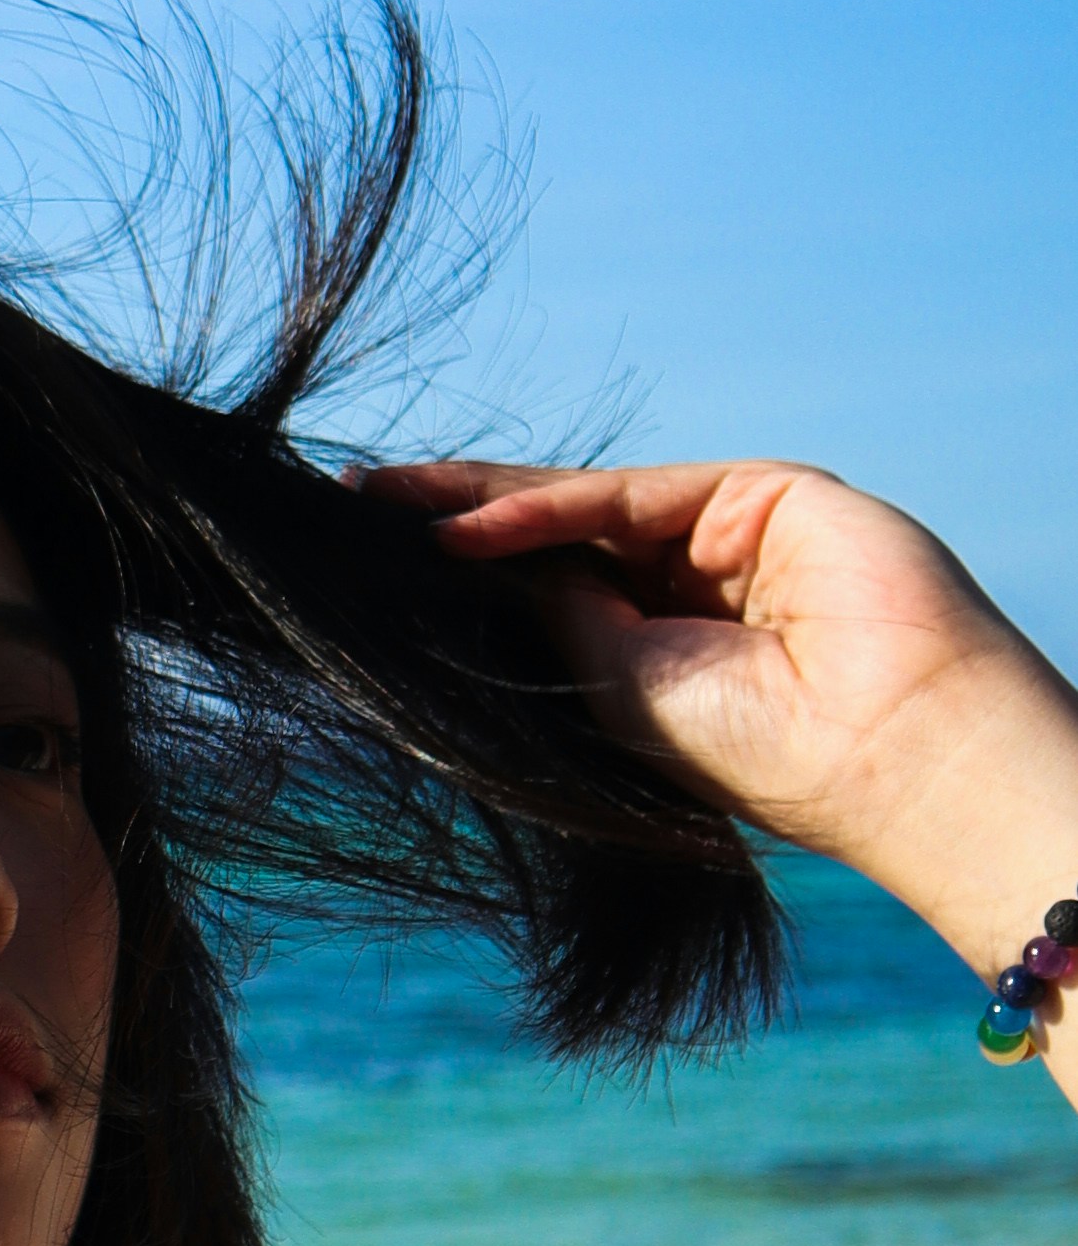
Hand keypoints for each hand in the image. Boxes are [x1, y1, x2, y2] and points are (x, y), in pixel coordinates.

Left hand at [368, 455, 1077, 955]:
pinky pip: (625, 494)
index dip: (466, 568)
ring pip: (581, 501)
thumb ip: (558, 619)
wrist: (892, 751)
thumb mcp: (623, 690)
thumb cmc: (763, 754)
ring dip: (476, 504)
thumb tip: (477, 558)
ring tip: (382, 507)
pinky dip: (539, 508)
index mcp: (665, 641)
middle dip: (453, 518)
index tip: (369, 561)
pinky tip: (462, 529)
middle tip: (353, 505)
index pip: (549, 587)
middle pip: (553, 530)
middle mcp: (694, 580)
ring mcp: (728, 531)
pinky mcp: (760, 492)